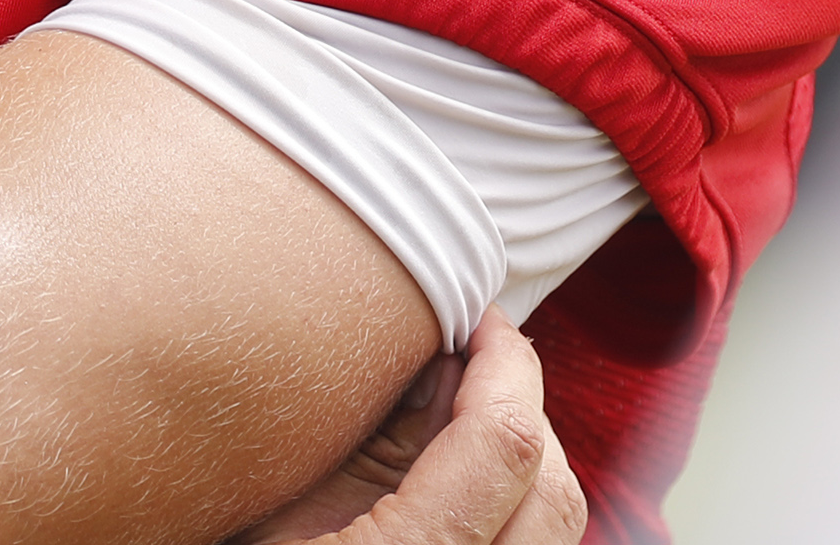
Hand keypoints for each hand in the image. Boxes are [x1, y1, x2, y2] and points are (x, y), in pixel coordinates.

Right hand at [230, 317, 584, 544]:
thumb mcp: (282, 507)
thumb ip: (370, 439)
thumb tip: (440, 361)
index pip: (509, 445)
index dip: (508, 364)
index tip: (481, 316)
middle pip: (558, 490)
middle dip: (526, 405)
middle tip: (474, 350)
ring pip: (554, 527)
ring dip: (524, 456)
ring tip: (463, 406)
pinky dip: (510, 498)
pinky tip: (457, 470)